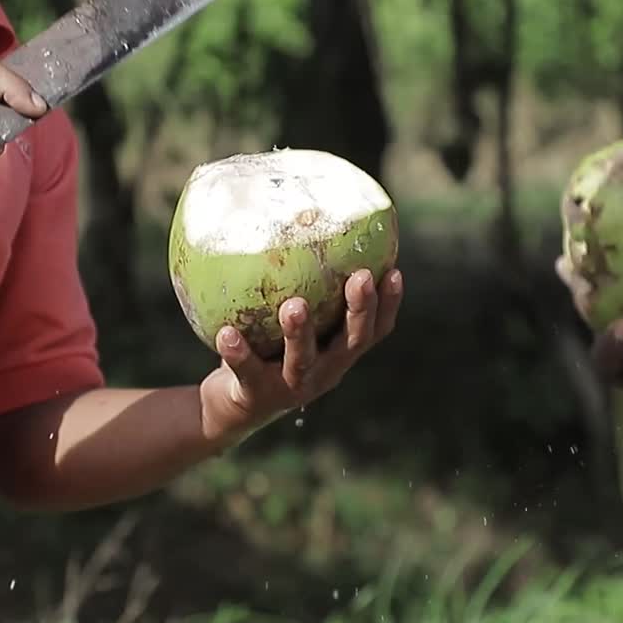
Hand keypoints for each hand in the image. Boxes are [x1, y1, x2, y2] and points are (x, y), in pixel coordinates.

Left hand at [198, 268, 403, 443]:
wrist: (231, 407)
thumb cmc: (264, 347)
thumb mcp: (283, 318)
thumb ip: (294, 283)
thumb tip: (286, 215)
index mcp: (336, 352)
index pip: (374, 330)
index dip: (389, 304)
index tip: (394, 270)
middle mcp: (323, 371)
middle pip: (350, 343)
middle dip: (359, 310)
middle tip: (361, 277)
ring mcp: (291, 387)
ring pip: (301, 362)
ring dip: (299, 333)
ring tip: (294, 305)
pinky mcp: (256, 396)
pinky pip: (247, 372)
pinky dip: (238, 353)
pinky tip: (227, 332)